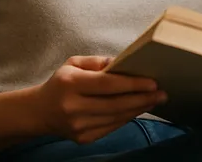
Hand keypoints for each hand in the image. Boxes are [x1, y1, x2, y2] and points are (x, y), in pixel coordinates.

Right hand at [35, 56, 166, 144]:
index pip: (107, 84)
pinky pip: (112, 127)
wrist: (39, 112)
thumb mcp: (74, 63)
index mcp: (70, 83)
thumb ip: (98, 62)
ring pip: (116, 118)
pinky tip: (138, 109)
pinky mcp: (83, 139)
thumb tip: (124, 63)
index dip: (132, 84)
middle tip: (162, 93)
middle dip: (142, 98)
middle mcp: (73, 107)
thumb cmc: (61, 82)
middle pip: (116, 104)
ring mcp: (78, 126)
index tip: (153, 82)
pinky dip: (127, 117)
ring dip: (139, 109)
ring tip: (155, 100)